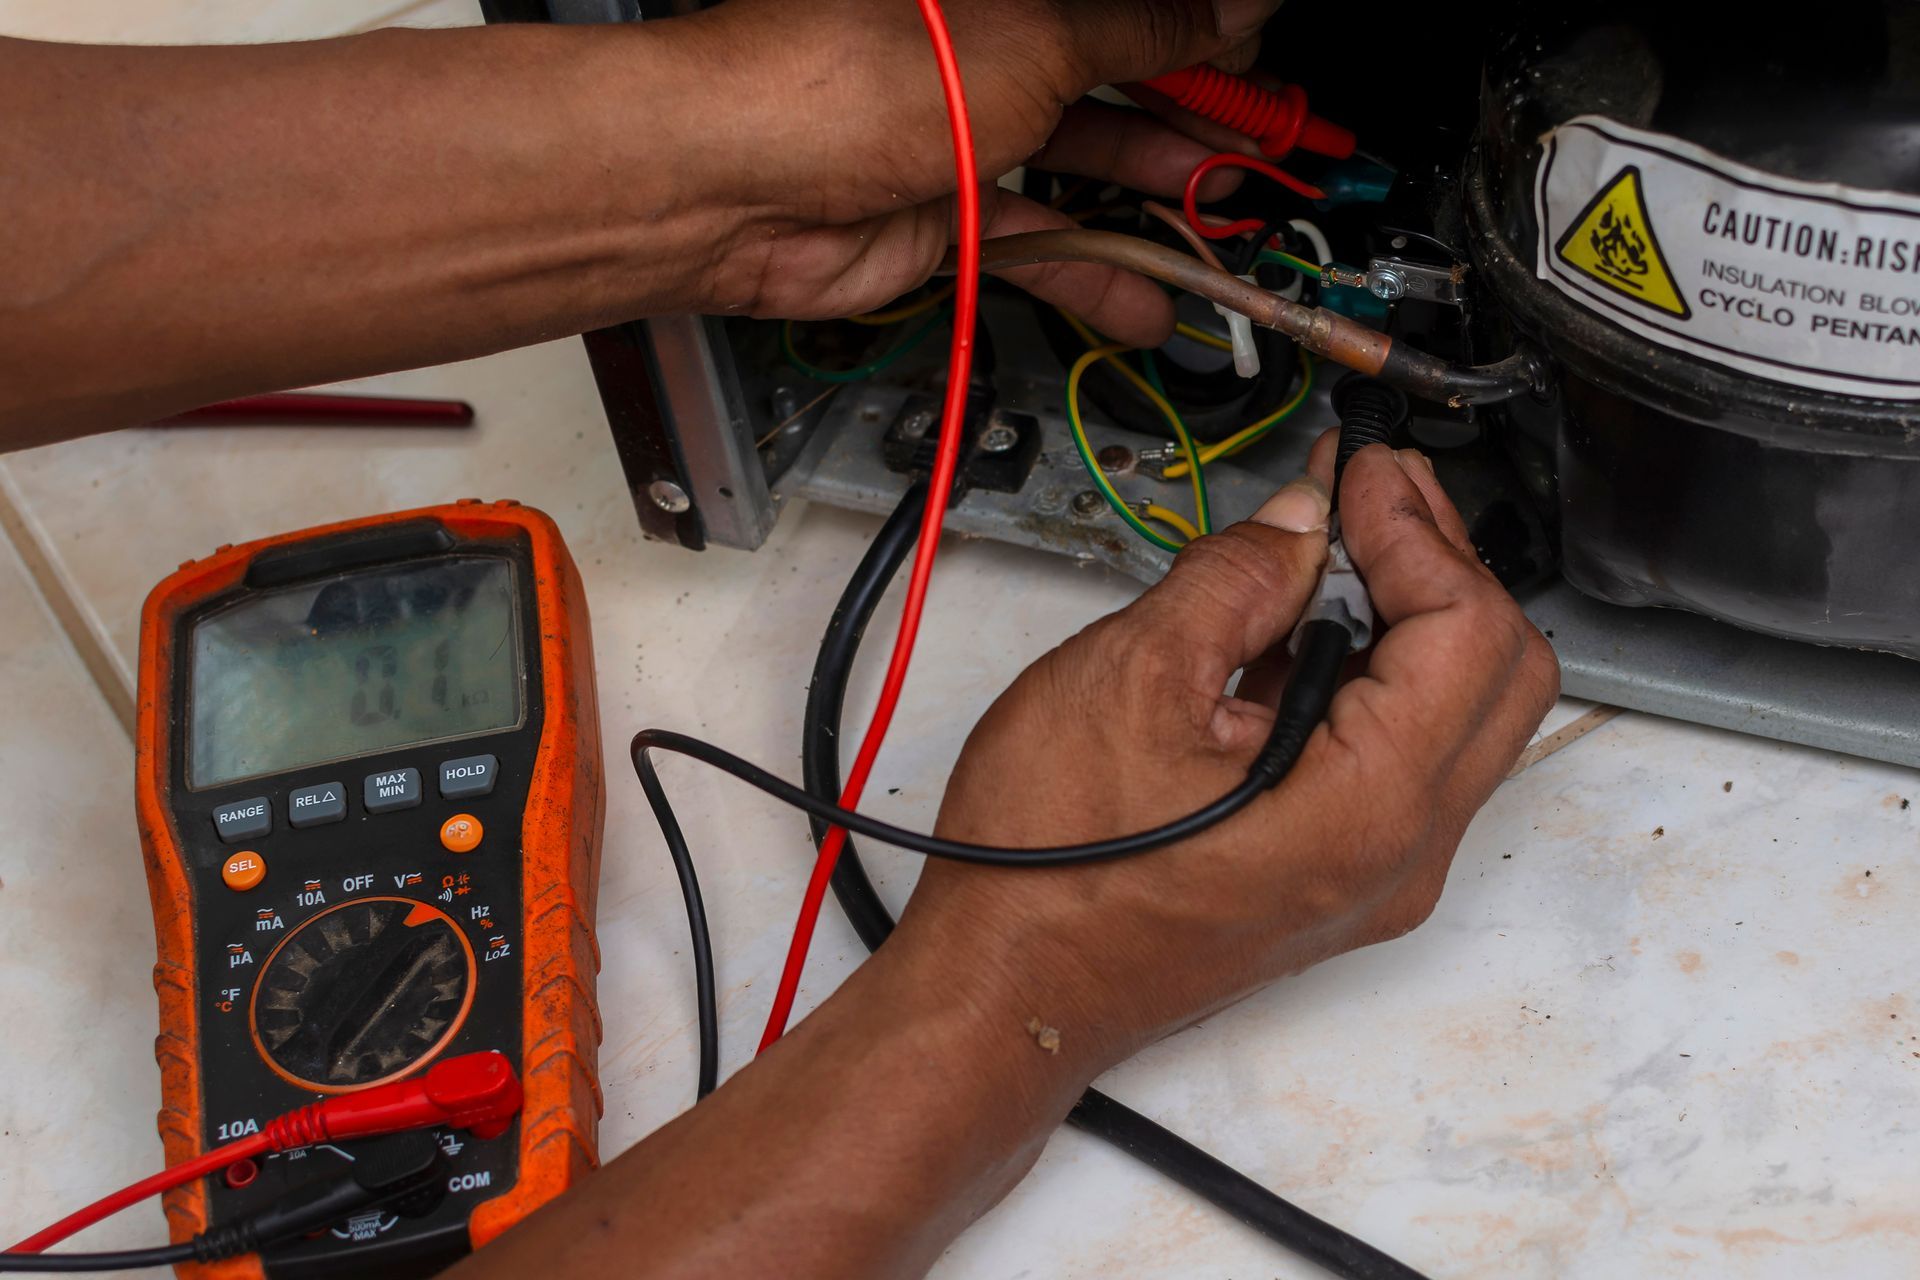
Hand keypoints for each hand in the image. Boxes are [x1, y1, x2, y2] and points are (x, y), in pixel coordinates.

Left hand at [680, 0, 1283, 344]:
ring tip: (1224, 220)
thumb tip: (1234, 3)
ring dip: (1157, 196)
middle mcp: (986, 46)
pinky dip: (1094, 271)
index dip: (1199, 28)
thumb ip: (1145, 26)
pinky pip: (1040, 239)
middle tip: (1264, 147)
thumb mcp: (1036, 38)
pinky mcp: (945, 213)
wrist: (737, 186)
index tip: (1262, 57)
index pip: (1125, 3)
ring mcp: (964, 131)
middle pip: (1116, 75)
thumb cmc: (848, 76)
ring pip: (1083, 161)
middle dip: (1195, 115)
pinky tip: (1151, 298)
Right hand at [892, 436, 1559, 1072]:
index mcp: (1368, 808)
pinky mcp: (1339, 872)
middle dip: (1438, 561)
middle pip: (1496, 672)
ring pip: (1457, 713)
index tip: (1360, 475)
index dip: (1418, 529)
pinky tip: (1298, 625)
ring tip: (1327, 546)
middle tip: (1366, 496)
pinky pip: (1401, 757)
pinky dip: (1375, 676)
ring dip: (1409, 615)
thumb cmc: (1049, 876)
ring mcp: (1375, 871)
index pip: (1467, 630)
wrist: (1007, 989)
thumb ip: (1234, 581)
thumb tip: (1299, 524)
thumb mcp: (1128, 680)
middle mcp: (1399, 854)